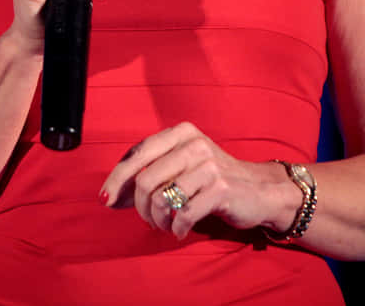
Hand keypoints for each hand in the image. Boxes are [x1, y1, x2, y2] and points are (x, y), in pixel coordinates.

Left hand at [99, 122, 296, 239]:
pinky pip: (184, 215)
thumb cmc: (211, 180)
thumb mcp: (181, 165)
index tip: (106, 199)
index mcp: (180, 132)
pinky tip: (180, 230)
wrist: (258, 189)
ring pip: (162, 198)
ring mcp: (208, 164)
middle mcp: (194, 143)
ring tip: (165, 225)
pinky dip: (177, 228)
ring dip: (158, 220)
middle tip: (149, 220)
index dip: (118, 178)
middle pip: (146, 179)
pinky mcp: (220, 188)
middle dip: (140, 208)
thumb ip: (150, 173)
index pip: (138, 153)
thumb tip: (111, 195)